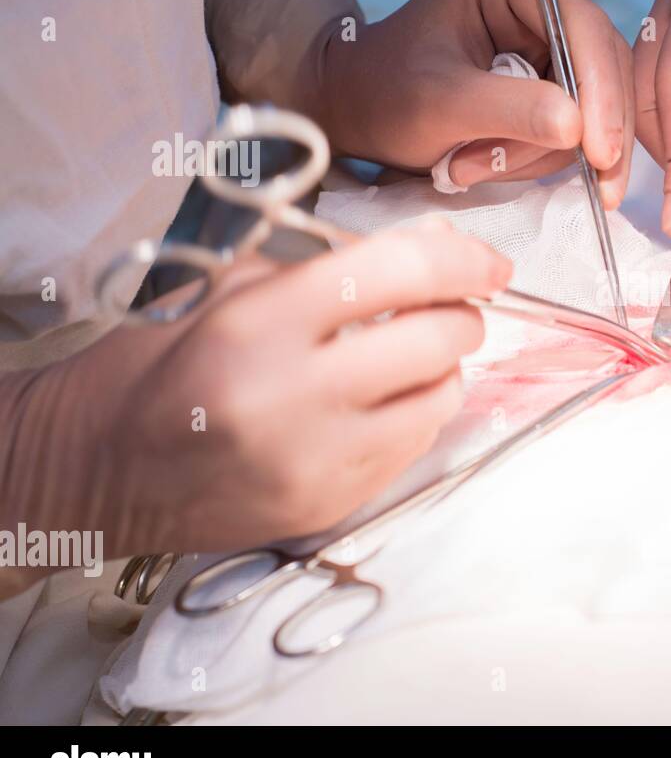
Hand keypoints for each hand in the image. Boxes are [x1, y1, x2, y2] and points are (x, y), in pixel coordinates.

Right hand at [11, 220, 509, 560]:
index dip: (462, 257)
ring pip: (442, 399)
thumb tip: (429, 251)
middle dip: (462, 314)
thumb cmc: (157, 367)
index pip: (399, 271)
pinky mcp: (328, 505)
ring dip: (444, 369)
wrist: (94, 471)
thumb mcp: (228, 291)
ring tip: (408, 359)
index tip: (489, 262)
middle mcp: (293, 396)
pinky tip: (379, 405)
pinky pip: (413, 448)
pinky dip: (414, 416)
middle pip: (439, 339)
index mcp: (259, 323)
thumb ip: (328, 270)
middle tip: (450, 308)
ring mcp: (316, 461)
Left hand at [324, 0, 634, 206]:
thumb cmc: (385, 94)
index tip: (602, 155)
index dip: (600, 92)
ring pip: (592, 102)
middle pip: (601, 66)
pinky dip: (539, 155)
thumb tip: (576, 127)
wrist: (358, 109)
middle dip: (586, 132)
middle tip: (590, 189)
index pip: (580, 27)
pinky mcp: (548, 75)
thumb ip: (510, 111)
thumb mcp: (442, 104)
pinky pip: (574, 122)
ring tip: (472, 167)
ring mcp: (546, 36)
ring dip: (544, 151)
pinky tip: (488, 163)